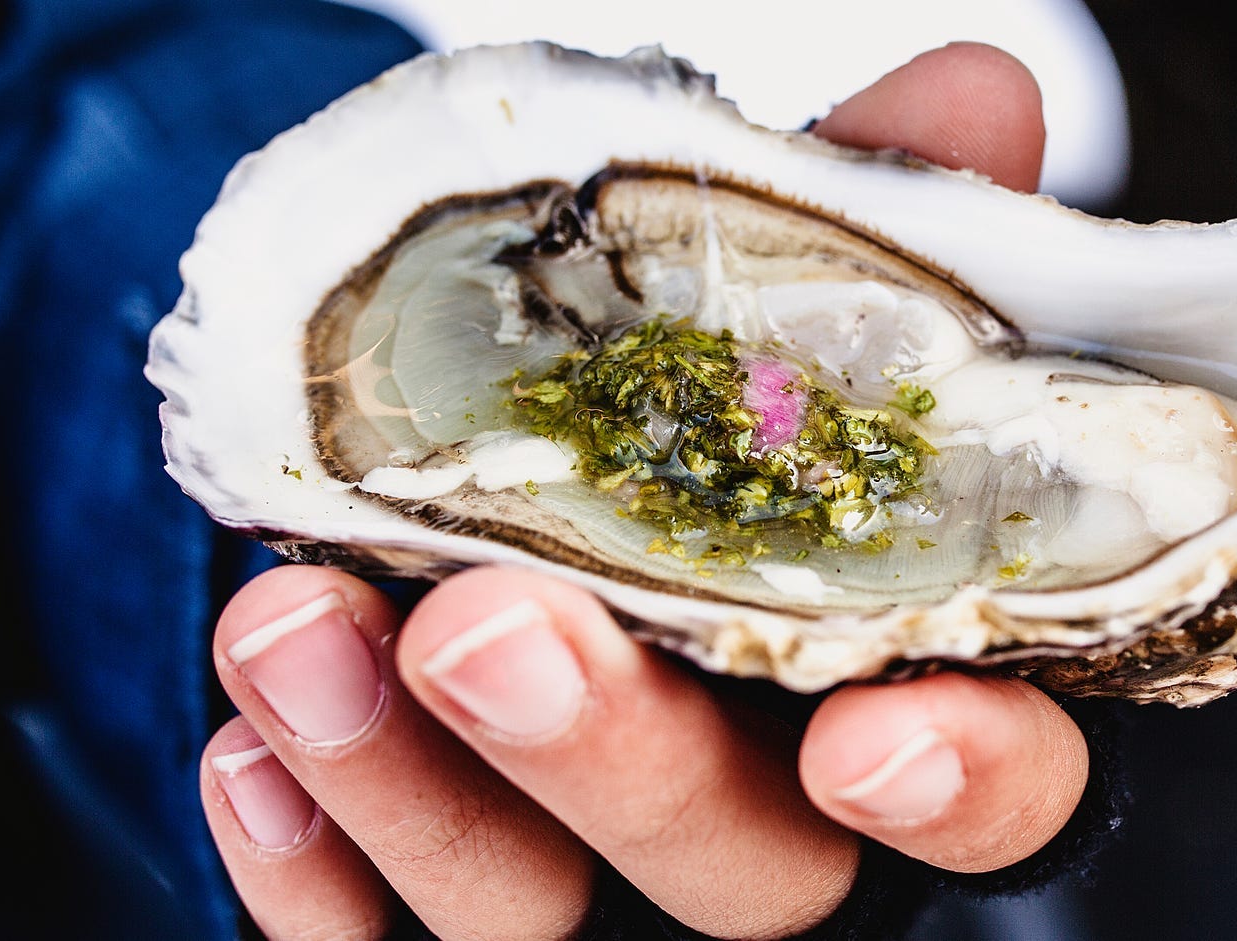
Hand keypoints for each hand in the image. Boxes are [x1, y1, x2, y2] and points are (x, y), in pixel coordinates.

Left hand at [198, 43, 1086, 940]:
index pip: (990, 794)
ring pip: (528, 916)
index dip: (959, 787)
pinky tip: (245, 754)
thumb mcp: (799, 320)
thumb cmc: (707, 426)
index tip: (877, 734)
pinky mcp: (433, 905)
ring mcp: (598, 883)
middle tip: (489, 629)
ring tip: (289, 633)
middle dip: (620, 764)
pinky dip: (315, 873)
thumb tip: (978, 93)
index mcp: (899, 692)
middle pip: (740, 873)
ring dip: (412, 793)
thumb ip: (888, 234)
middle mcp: (765, 823)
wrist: (535, 486)